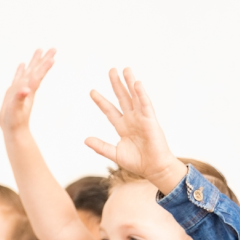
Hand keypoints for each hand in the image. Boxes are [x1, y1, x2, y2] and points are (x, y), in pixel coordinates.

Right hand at [0, 49, 56, 130]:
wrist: (13, 130)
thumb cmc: (14, 121)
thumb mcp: (15, 110)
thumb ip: (19, 99)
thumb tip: (25, 89)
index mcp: (28, 91)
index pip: (38, 76)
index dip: (44, 67)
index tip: (53, 57)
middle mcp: (27, 88)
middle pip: (37, 70)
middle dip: (44, 59)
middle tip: (53, 48)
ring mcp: (21, 89)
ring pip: (29, 72)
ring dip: (35, 61)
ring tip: (39, 50)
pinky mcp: (15, 92)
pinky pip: (19, 77)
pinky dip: (21, 70)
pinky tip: (22, 65)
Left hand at [84, 69, 182, 191]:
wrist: (154, 169)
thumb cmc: (137, 162)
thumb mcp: (115, 154)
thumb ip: (101, 147)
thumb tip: (85, 140)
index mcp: (123, 127)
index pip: (110, 110)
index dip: (101, 101)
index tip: (92, 91)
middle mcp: (132, 119)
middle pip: (122, 98)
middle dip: (116, 84)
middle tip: (111, 70)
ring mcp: (142, 118)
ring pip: (135, 97)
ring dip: (130, 83)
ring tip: (126, 70)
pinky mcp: (151, 121)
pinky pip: (146, 105)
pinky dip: (141, 94)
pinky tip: (137, 84)